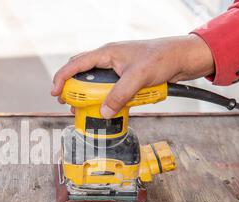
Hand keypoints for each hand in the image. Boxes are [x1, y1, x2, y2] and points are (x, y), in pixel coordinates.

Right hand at [51, 35, 214, 117]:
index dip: (62, 77)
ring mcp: (117, 69)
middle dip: (73, 89)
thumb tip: (103, 112)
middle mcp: (109, 60)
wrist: (183, 58)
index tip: (55, 92)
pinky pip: (110, 90)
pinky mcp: (126, 78)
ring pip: (96, 83)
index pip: (77, 64)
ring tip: (86, 110)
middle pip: (82, 74)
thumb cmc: (162, 58)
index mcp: (107, 53)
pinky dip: (106, 99)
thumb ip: (119, 95)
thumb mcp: (138, 77)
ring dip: (90, 97)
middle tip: (68, 104)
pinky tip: (108, 108)